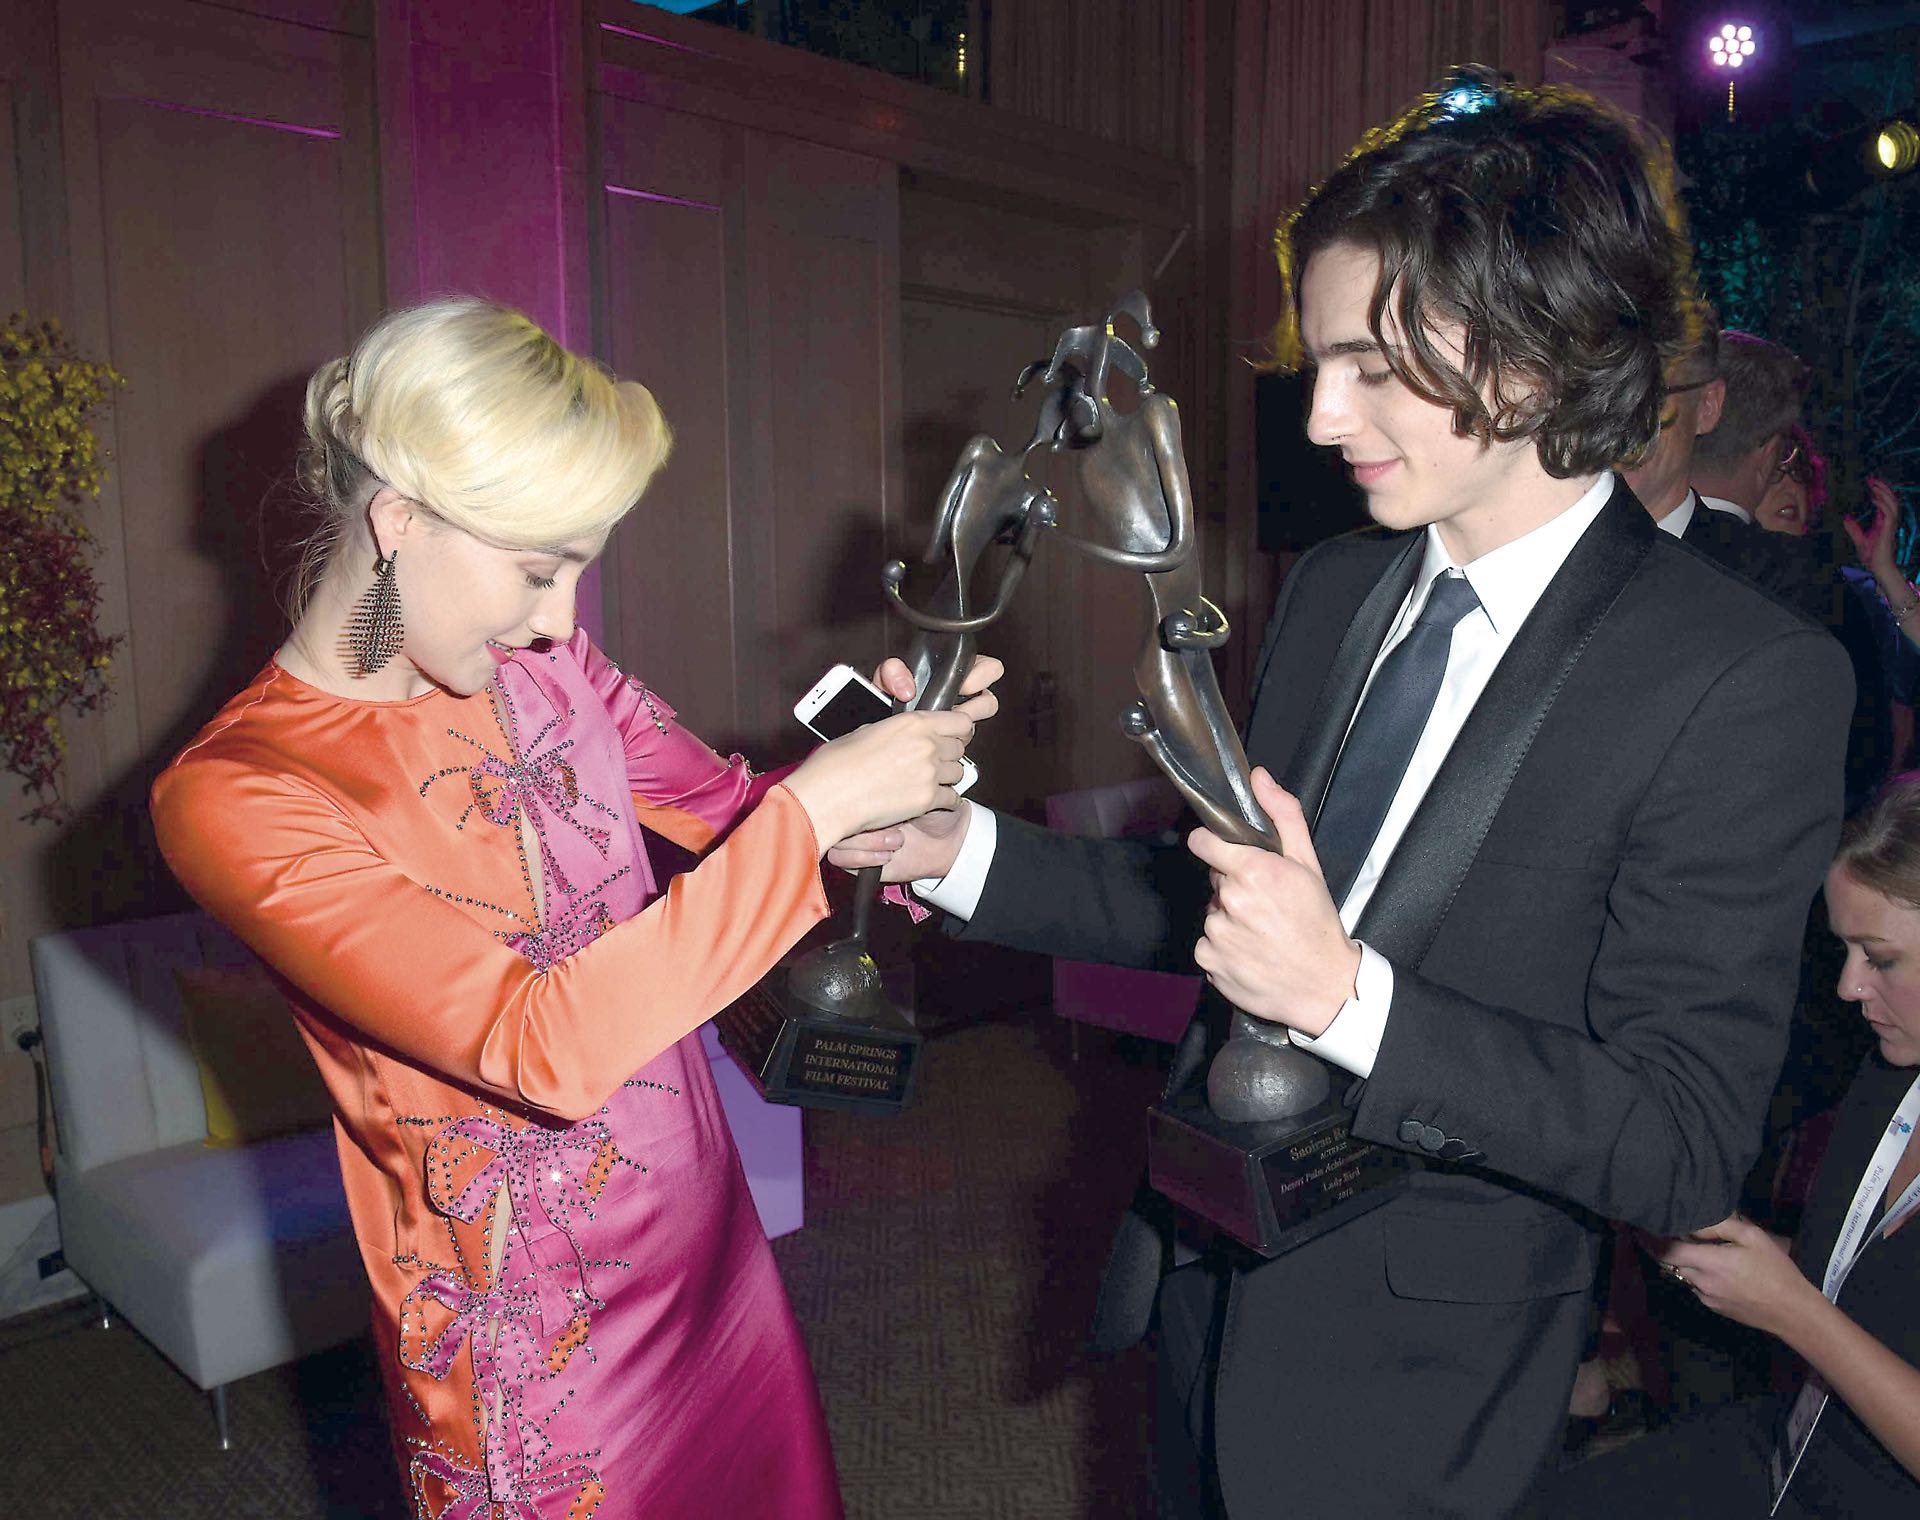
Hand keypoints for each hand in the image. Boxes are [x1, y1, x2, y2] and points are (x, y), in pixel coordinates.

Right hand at [819, 654, 1001, 879]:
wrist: (829, 796)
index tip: (955, 735)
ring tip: (928, 781)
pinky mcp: (927, 799)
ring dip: (947, 778)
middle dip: (949, 755)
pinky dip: (944, 801)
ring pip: (958, 774)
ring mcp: (930, 773)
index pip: (960, 721)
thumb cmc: (838, 764)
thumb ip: (895, 731)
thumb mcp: (867, 730)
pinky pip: (951, 798)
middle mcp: (927, 745)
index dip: (959, 730)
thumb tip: (903, 735)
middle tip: (936, 761)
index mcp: (913, 722)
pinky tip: (931, 800)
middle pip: (960, 748)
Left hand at [1185, 768, 1360, 1037]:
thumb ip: (1282, 815)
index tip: (1225, 853)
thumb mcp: (1308, 863)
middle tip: (1265, 903)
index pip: (1203, 843)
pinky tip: (1251, 951)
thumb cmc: (1318, 922)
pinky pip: (1208, 945)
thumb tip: (1258, 777)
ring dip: (1230, 919)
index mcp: (1252, 872)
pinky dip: (1224, 948)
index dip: (1214, 846)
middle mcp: (1230, 902)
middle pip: (1215, 882)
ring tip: (1261, 931)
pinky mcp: (1209, 962)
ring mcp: (1217, 935)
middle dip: (1234, 886)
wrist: (1324, 986)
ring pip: (1212, 914)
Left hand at [1648, 1214, 1822, 1338]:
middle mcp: (1700, 1282)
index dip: (1648, 1239)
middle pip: (1668, 1263)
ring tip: (1690, 1246)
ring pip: (1682, 1275)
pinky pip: (1695, 1287)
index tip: (1639, 1227)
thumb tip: (1692, 1221)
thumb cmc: (1775, 1270)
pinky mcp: (1714, 1308)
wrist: (1792, 1312)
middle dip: (1660, 1247)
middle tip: (1660, 1231)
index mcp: (1708, 1263)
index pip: (1664, 1251)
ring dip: (1680, 1261)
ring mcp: (1705, 1298)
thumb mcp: (1752, 1237)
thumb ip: (1719, 1226)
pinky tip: (1711, 1267)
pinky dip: (1695, 1274)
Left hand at [1844, 478, 1904, 584]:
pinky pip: (1889, 513)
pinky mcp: (1889, 530)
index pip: (1883, 502)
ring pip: (1892, 504)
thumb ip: (1853, 528)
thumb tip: (1846, 517)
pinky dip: (1882, 504)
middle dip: (1883, 488)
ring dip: (1884, 493)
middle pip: (1891, 500)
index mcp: (1883, 522)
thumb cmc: (1871, 555)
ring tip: (1874, 485)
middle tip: (1872, 479)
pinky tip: (1874, 499)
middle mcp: (1889, 521)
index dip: (1878, 492)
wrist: (1878, 567)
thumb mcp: (1859, 539)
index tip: (1870, 483)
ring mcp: (1890, 525)